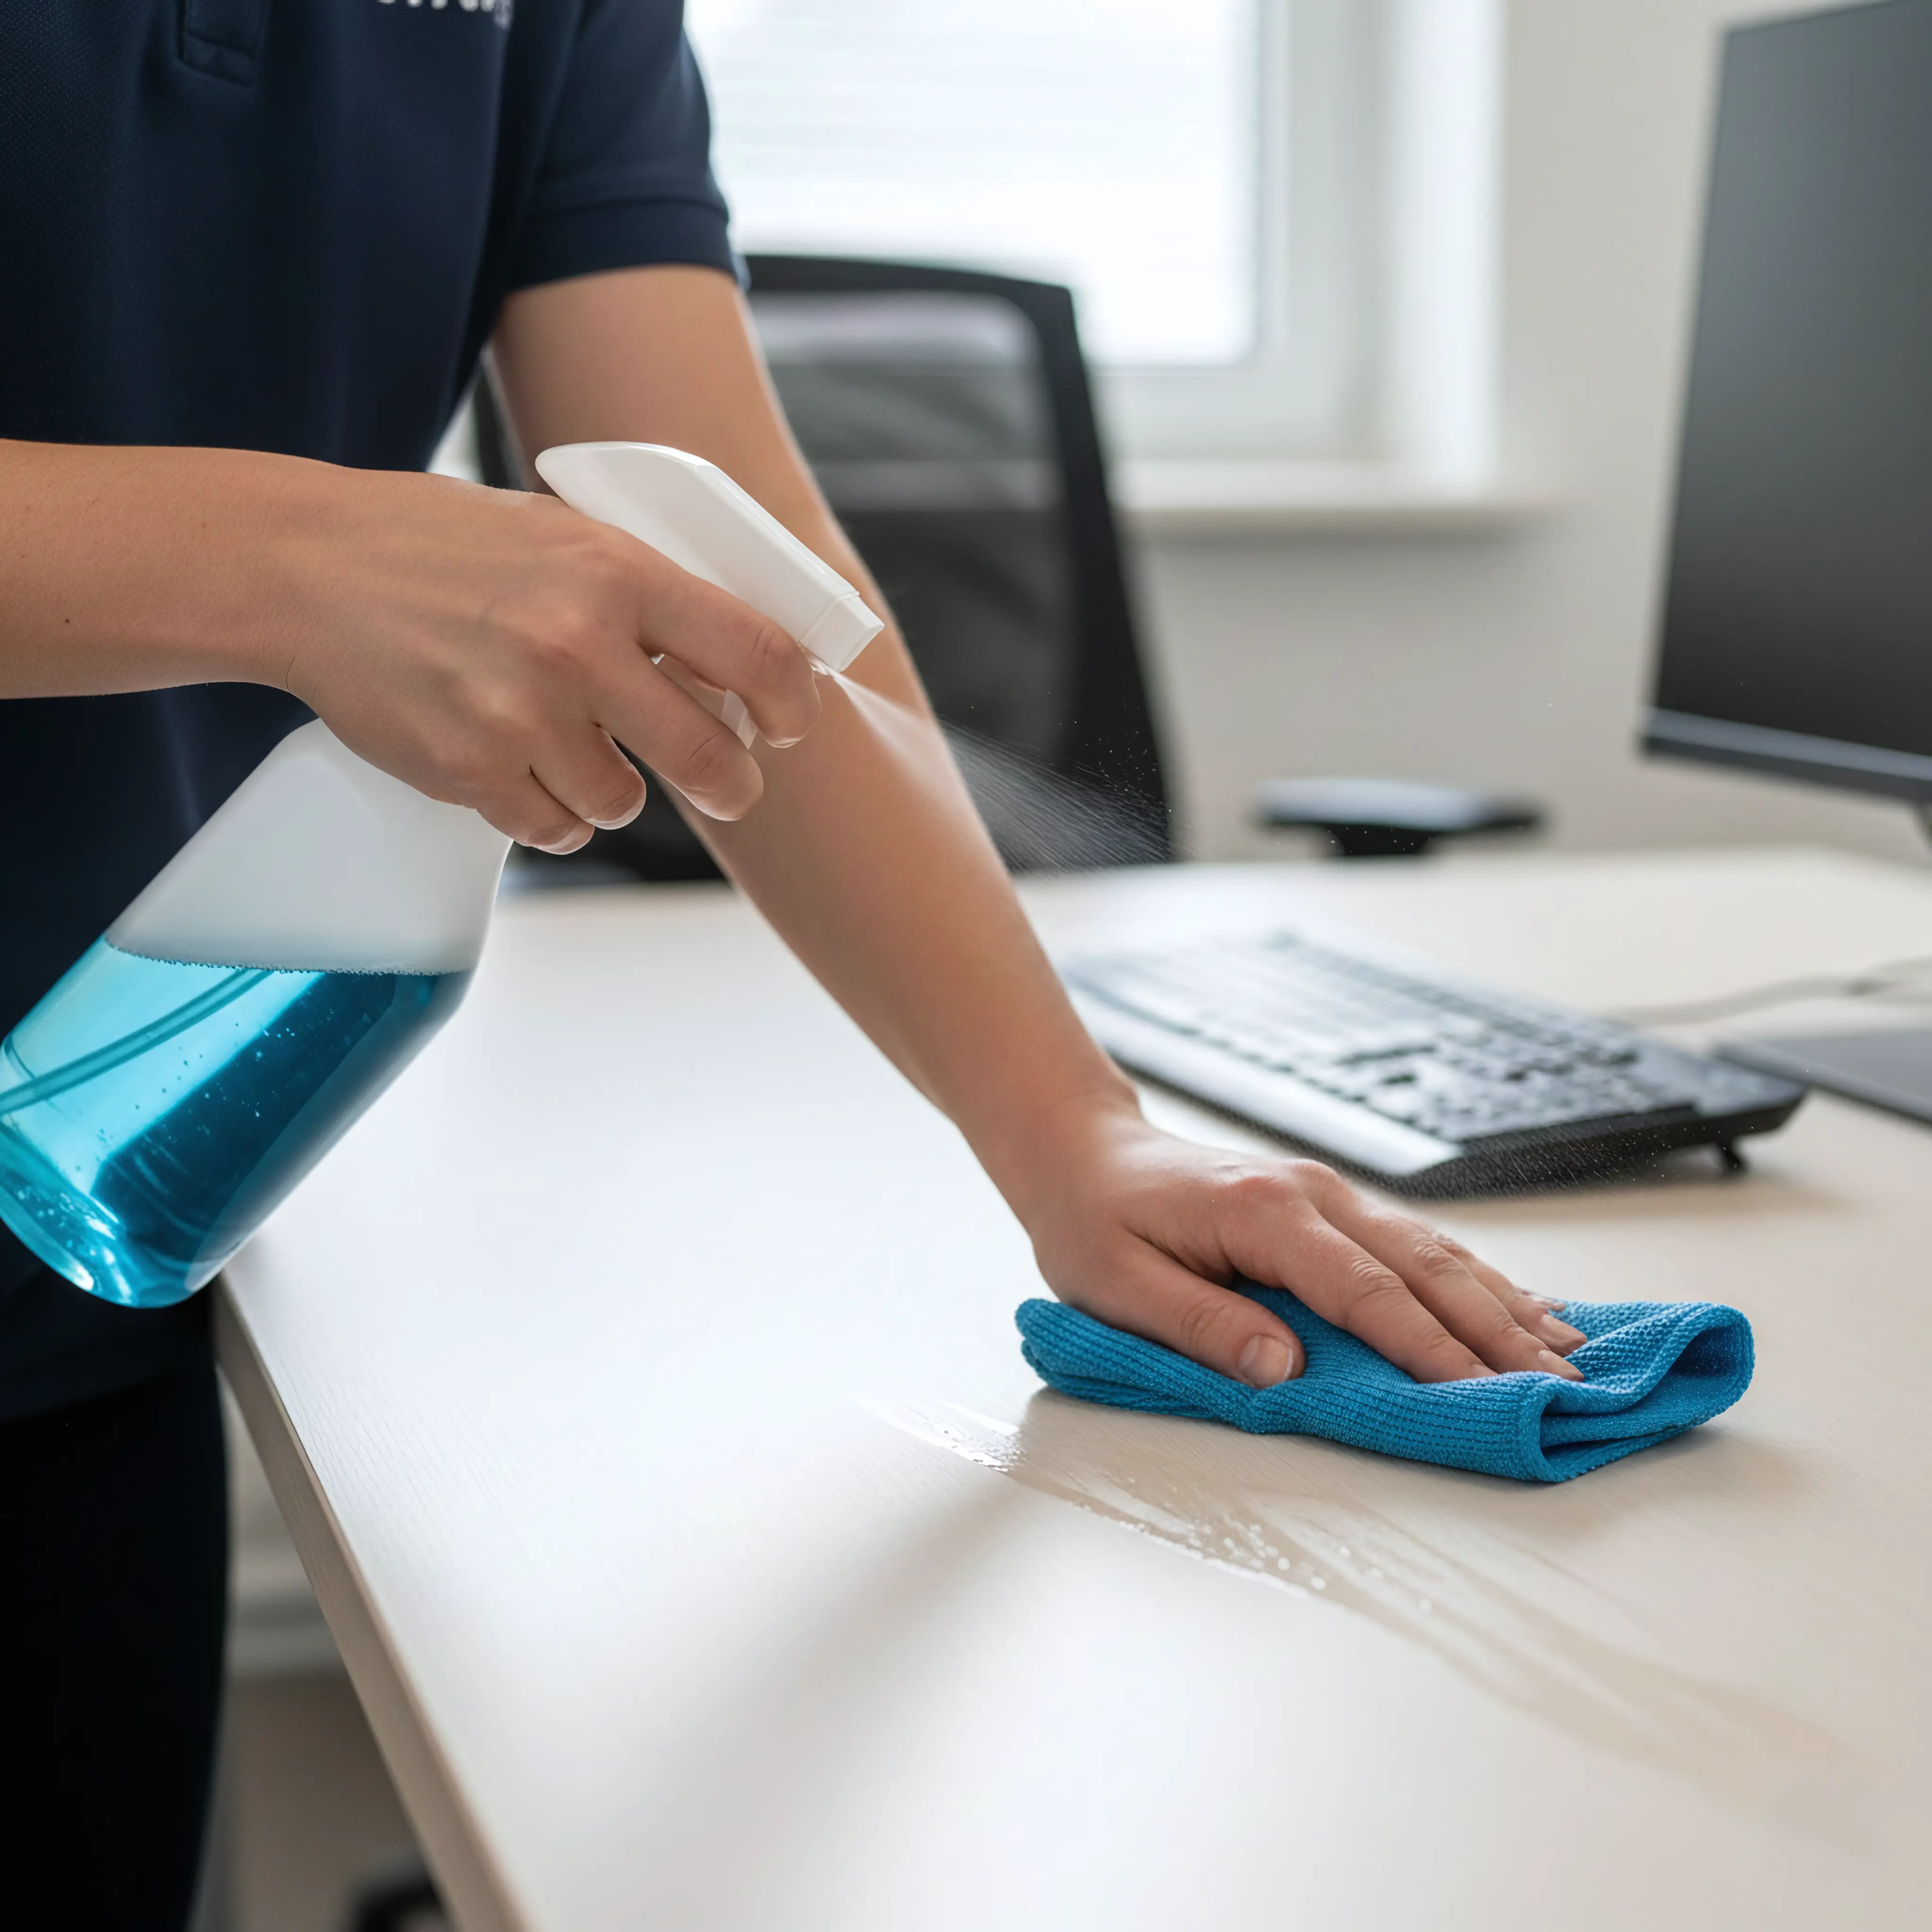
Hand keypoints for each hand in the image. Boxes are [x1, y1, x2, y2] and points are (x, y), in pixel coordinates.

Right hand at [263, 464, 821, 850]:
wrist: (309, 568)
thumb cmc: (441, 546)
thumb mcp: (559, 535)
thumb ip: (644, 592)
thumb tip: (734, 657)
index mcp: (615, 573)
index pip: (756, 651)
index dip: (793, 703)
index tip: (790, 726)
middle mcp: (577, 645)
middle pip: (709, 756)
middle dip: (732, 785)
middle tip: (730, 787)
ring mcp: (521, 714)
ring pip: (624, 804)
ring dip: (614, 792)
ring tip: (570, 747)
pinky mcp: (470, 770)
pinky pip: (554, 829)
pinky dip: (550, 815)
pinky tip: (518, 768)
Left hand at [1019, 1103, 1585, 1386]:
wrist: (1083, 1151)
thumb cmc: (1093, 1220)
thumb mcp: (1117, 1284)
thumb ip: (1202, 1325)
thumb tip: (1283, 1372)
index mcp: (1265, 1215)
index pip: (1369, 1294)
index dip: (1433, 1351)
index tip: (1493, 1396)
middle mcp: (1313, 1195)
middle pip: (1426, 1269)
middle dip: (1501, 1333)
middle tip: (1567, 1390)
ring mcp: (1329, 1194)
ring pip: (1437, 1252)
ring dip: (1505, 1304)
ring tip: (1573, 1355)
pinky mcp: (1333, 1205)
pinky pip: (1418, 1244)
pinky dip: (1477, 1279)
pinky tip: (1520, 1306)